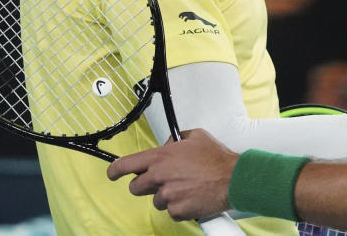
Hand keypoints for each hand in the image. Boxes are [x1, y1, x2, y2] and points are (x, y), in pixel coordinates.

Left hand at [107, 129, 235, 220]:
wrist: (233, 179)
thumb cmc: (217, 159)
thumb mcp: (195, 136)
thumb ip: (175, 139)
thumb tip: (168, 144)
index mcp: (160, 157)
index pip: (126, 165)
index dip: (115, 171)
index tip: (113, 174)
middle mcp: (159, 177)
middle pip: (136, 187)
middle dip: (146, 185)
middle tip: (163, 180)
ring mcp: (167, 196)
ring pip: (156, 200)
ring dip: (166, 195)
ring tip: (186, 187)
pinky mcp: (176, 211)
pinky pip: (171, 211)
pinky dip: (180, 206)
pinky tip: (192, 196)